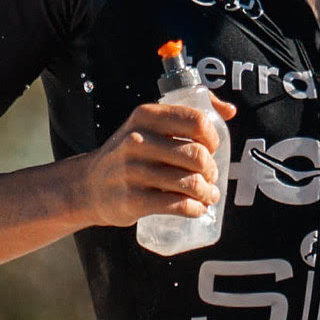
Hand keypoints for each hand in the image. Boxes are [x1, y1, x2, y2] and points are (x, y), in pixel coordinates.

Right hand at [87, 83, 230, 229]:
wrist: (89, 185)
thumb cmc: (130, 154)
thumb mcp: (148, 125)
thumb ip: (186, 114)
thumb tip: (229, 110)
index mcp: (145, 116)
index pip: (196, 121)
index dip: (213, 137)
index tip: (211, 148)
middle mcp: (137, 140)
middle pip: (197, 155)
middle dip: (211, 169)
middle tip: (209, 176)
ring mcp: (133, 171)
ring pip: (190, 183)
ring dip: (207, 192)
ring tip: (208, 194)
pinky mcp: (132, 200)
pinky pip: (177, 205)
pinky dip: (195, 209)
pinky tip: (197, 208)